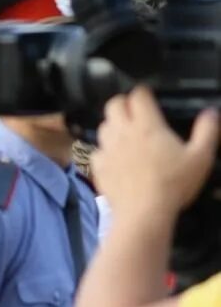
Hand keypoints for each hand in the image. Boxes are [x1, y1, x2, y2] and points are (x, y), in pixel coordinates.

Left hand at [93, 86, 219, 218]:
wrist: (143, 213)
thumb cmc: (173, 184)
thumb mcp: (200, 157)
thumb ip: (207, 131)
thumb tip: (210, 112)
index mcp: (147, 125)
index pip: (137, 95)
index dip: (143, 93)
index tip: (149, 97)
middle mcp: (122, 133)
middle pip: (113, 104)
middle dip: (123, 103)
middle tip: (134, 111)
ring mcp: (106, 149)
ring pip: (102, 125)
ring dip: (112, 124)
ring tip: (124, 132)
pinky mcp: (97, 167)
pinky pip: (96, 150)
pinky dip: (103, 150)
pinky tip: (113, 157)